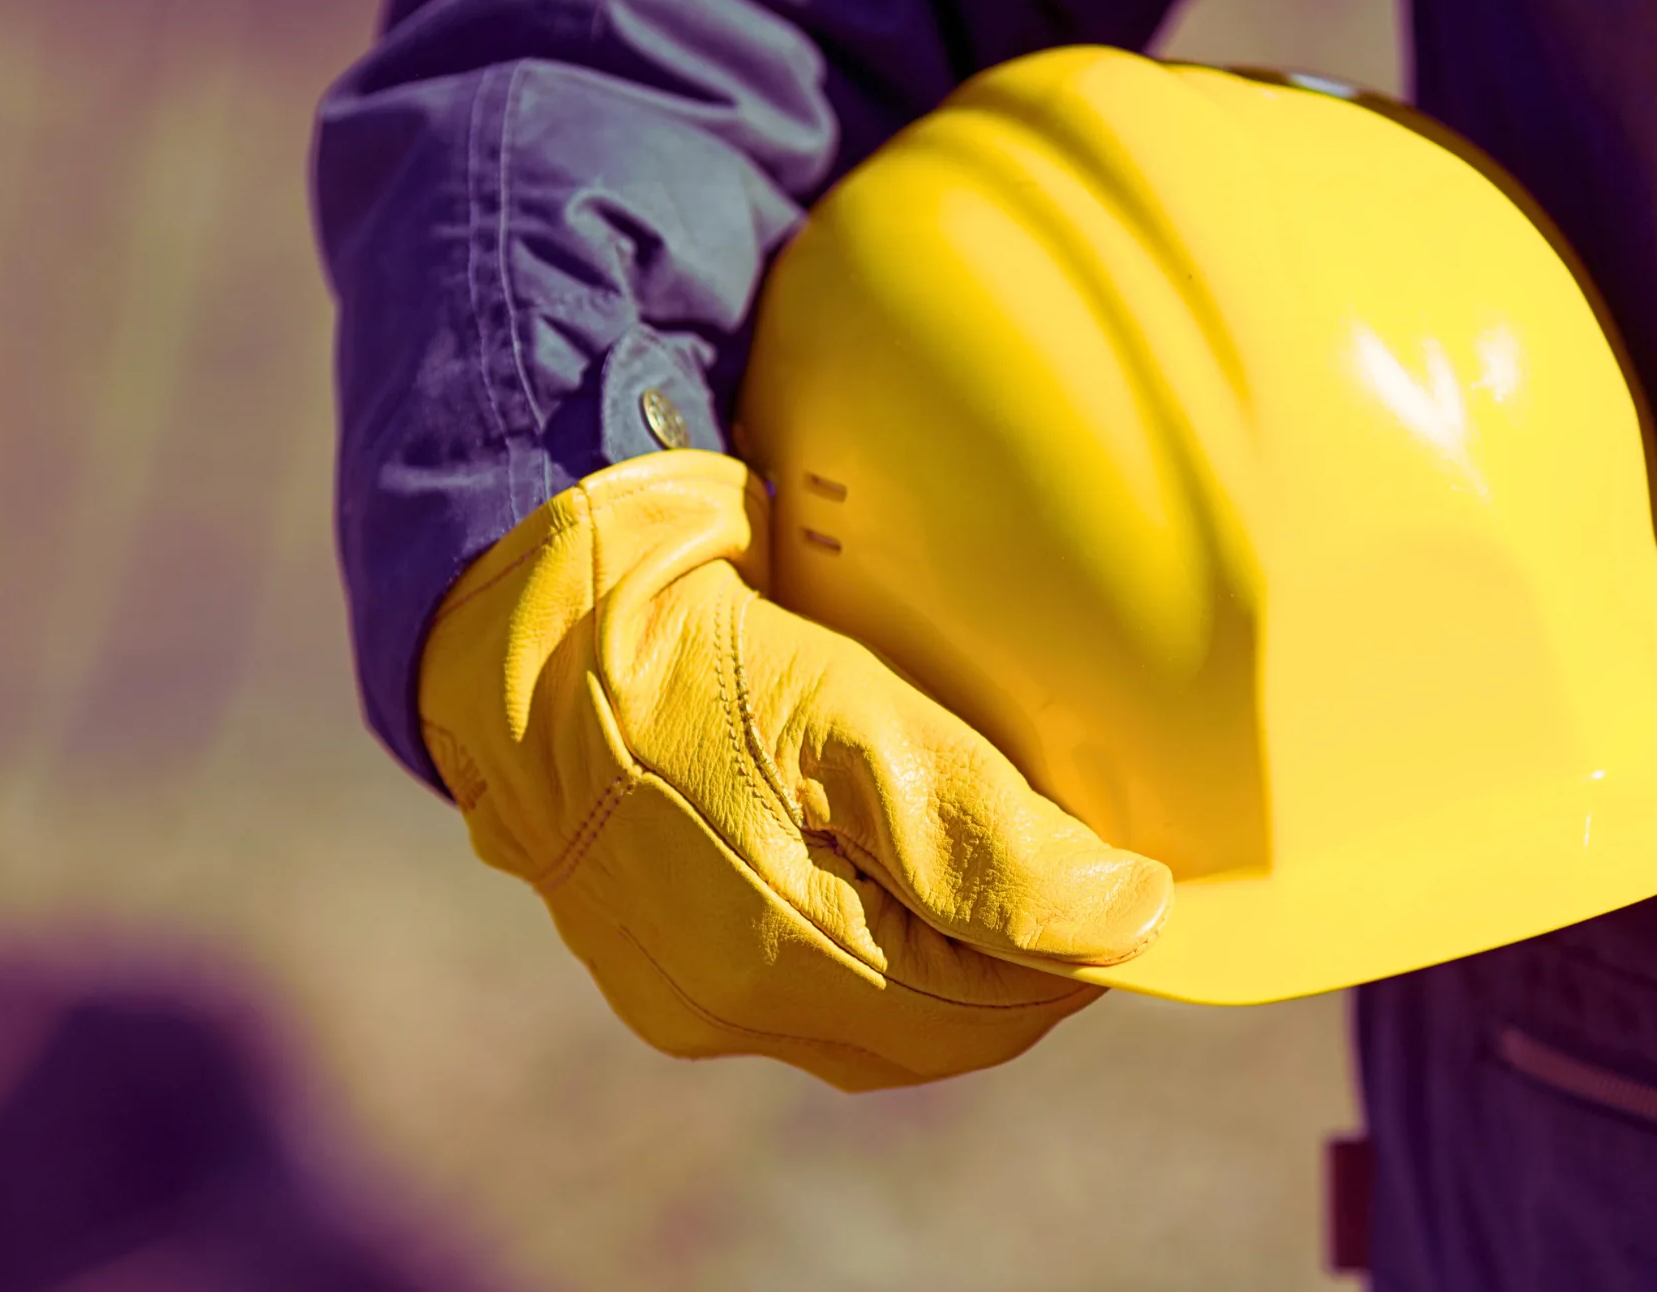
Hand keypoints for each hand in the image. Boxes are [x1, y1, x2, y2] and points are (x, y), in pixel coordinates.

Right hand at [416, 451, 1171, 1089]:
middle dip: (1019, 969)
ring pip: (875, 1027)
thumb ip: (991, 834)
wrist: (528, 623)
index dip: (1073, 954)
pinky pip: (807, 1001)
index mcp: (779, 956)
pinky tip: (895, 880)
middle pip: (935, 1033)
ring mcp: (687, 999)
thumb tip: (1128, 920)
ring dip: (951, 970)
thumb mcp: (855, 716)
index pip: (987, 1010)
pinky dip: (876, 957)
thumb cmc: (693, 650)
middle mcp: (729, 1006)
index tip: (1124, 876)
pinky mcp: (660, 971)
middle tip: (1076, 871)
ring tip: (994, 872)